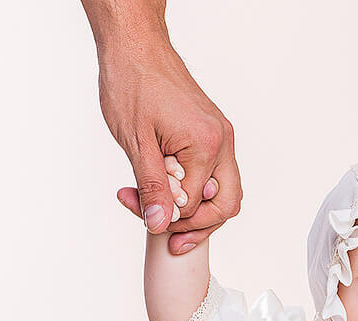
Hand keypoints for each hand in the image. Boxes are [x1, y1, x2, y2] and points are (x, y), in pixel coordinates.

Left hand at [97, 42, 242, 250]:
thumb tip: (159, 223)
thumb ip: (152, 186)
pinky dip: (196, 190)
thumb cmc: (132, 82)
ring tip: (166, 216)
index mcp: (206, 145)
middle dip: (196, 226)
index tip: (135, 204)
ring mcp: (221, 137)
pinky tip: (171, 190)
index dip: (165, 215)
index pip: (194, 205)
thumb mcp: (136, 142)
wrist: (136, 45)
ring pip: (224, 193)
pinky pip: (215, 175)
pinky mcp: (213, 133)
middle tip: (168, 237)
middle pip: (225, 206)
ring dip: (198, 210)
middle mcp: (222, 142)